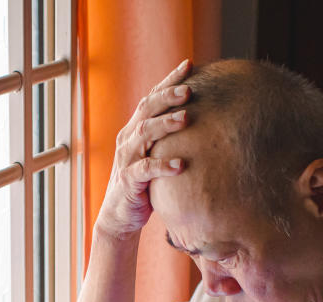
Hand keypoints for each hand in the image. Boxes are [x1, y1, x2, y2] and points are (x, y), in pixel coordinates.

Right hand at [95, 59, 191, 238]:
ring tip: (185, 118)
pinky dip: (162, 165)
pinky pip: (145, 170)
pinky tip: (180, 164)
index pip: (151, 98)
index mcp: (134, 130)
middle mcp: (127, 140)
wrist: (120, 216)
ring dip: (165, 124)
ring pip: (144, 135)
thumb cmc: (144, 184)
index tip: (190, 64)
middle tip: (189, 89)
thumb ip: (168, 138)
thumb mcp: (155, 155)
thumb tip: (202, 117)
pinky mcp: (128, 181)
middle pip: (146, 110)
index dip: (169, 80)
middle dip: (168, 97)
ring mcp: (126, 159)